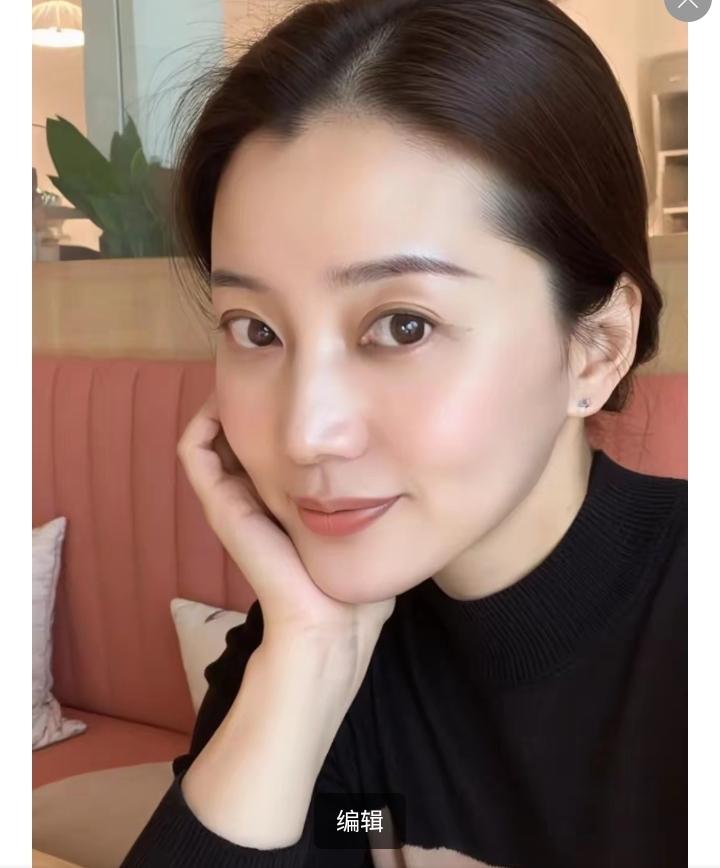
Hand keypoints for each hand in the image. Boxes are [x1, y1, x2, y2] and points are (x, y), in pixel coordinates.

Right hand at [177, 392, 395, 657]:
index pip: (266, 440)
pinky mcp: (222, 505)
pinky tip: (227, 400)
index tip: (295, 378)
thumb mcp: (366, 519)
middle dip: (251, 395)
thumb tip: (395, 454)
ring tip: (249, 372)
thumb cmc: (353, 580)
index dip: (275, 405)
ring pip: (212, 435)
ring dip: (225, 401)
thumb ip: (370, 491)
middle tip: (271, 365)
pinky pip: (194, 451)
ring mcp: (233, 498)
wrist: (332, 624)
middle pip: (239, 431)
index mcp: (281, 495)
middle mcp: (253, 493)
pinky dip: (203, 421)